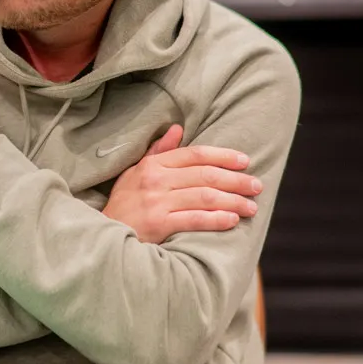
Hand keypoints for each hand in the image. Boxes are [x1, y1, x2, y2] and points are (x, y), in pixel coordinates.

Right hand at [103, 125, 261, 242]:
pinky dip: (216, 219)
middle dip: (236, 180)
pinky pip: (194, 219)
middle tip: (256, 186)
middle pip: (205, 175)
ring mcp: (156, 202)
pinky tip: (231, 219)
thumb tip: (177, 128)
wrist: (105, 235)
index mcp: (152, 164)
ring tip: (250, 207)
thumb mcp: (135, 173)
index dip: (223, 156)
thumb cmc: (125, 204)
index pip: (195, 155)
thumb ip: (159, 152)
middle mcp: (155, 180)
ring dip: (233, 201)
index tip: (245, 161)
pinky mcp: (158, 225)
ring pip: (204, 196)